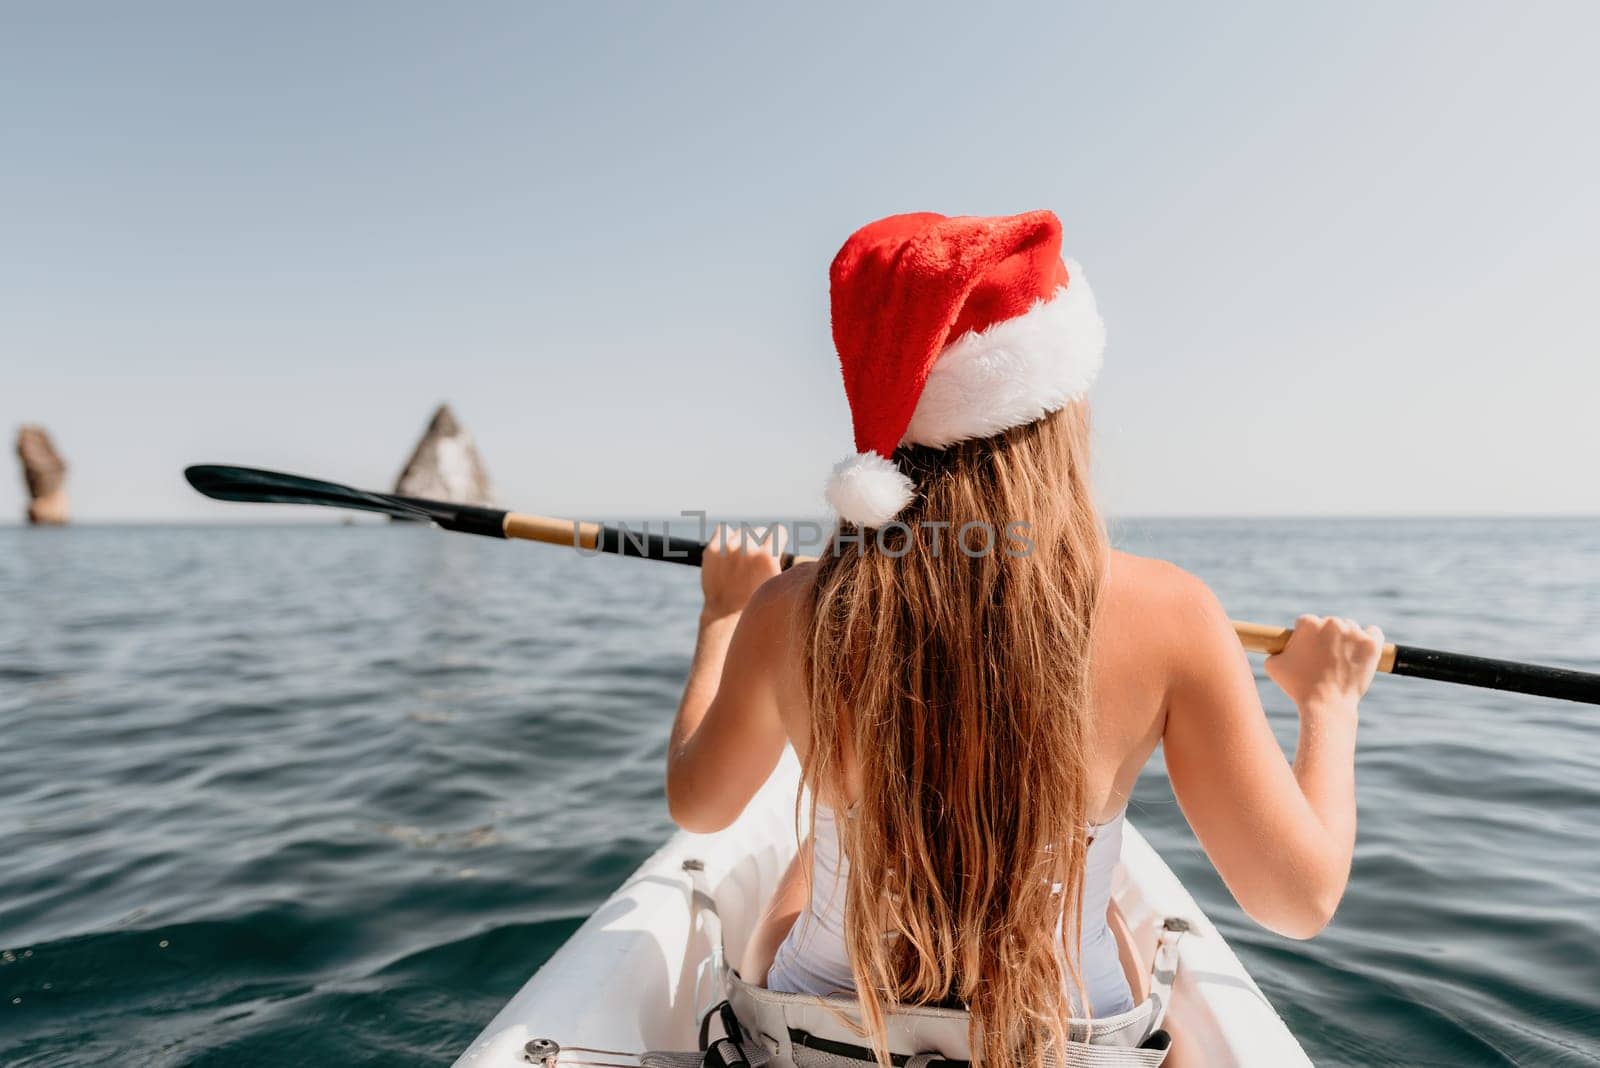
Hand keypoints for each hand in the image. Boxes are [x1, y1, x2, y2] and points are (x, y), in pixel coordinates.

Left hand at [701, 524, 785, 618]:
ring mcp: (728, 548)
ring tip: (740, 561)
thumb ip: (777, 559)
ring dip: (742, 542)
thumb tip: (779, 540)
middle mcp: (748, 548)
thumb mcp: (776, 581)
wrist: (726, 614)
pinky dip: (725, 538)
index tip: (774, 549)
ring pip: (741, 532)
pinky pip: (722, 531)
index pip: (778, 531)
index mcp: (767, 555)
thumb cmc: (755, 601)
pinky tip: (727, 553)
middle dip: (760, 543)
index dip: (778, 541)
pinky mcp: (712, 549)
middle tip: (755, 561)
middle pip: (759, 532)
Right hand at [1265, 615, 1383, 712]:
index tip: (1308, 650)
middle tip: (1325, 659)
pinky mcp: (1371, 644)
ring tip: (1342, 660)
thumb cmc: (1298, 686)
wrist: (1326, 705)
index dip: (1305, 637)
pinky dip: (1369, 639)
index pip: (1306, 623)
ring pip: (1350, 628)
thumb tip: (1279, 647)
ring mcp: (1353, 632)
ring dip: (1347, 639)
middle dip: (1327, 638)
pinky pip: (1373, 632)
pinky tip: (1362, 649)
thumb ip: (1276, 650)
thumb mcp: (1273, 666)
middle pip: (1329, 624)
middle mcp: (1331, 622)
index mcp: (1308, 623)